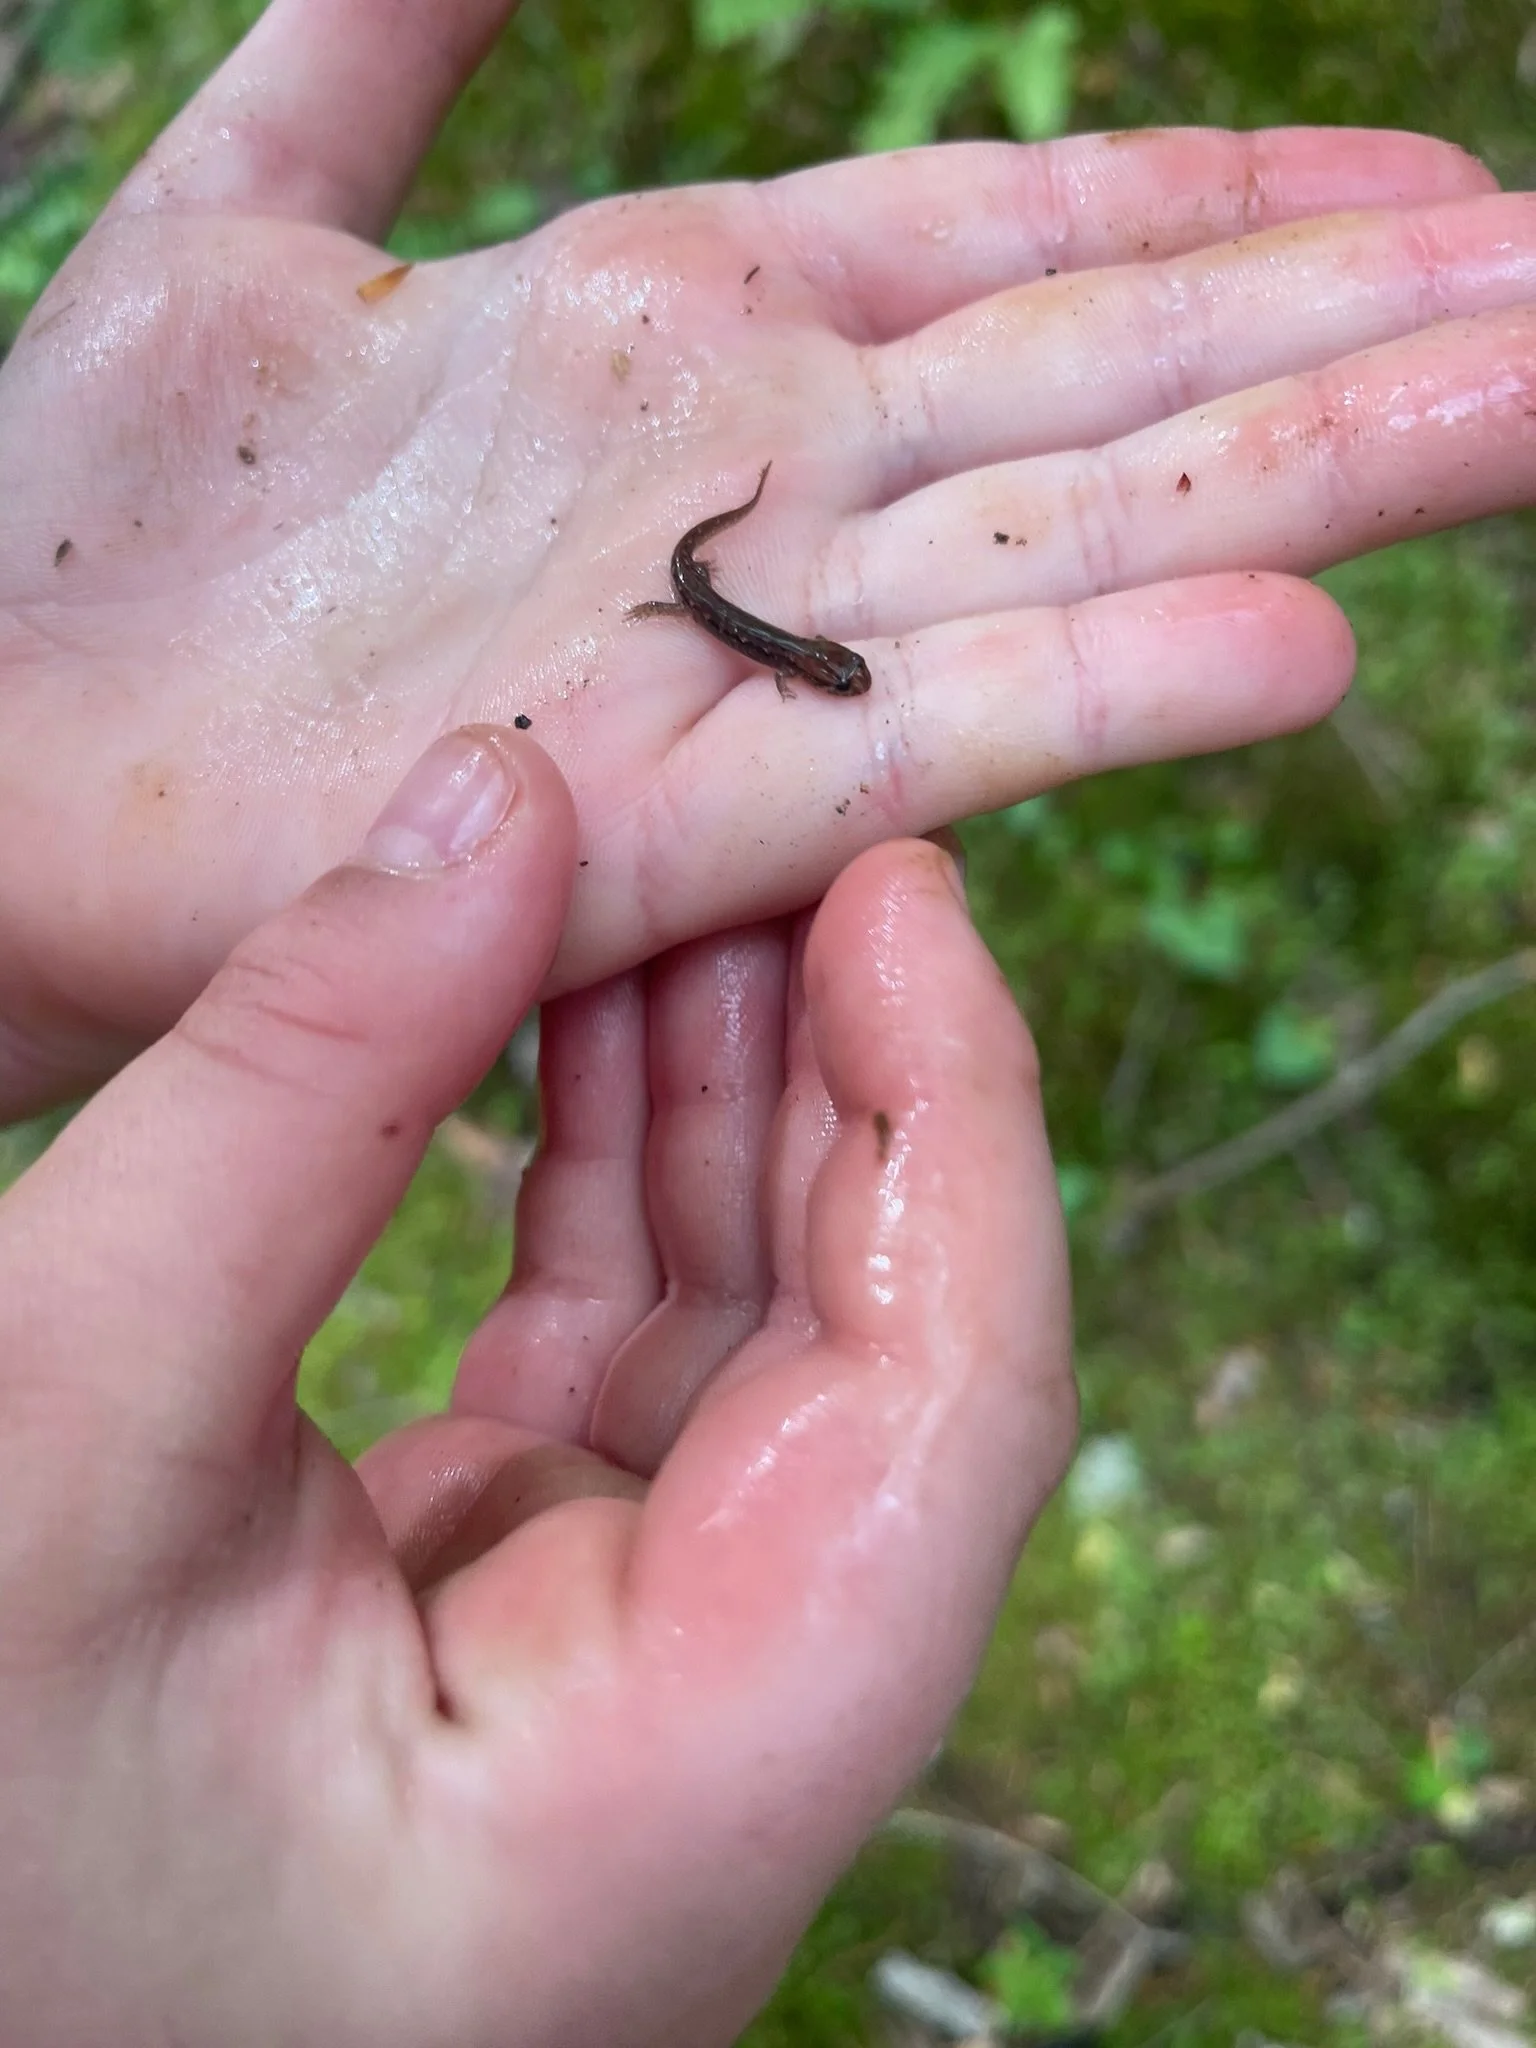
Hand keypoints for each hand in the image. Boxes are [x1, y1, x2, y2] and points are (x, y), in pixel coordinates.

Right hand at [0, 724, 1072, 2047]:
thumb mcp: (64, 1427)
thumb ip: (302, 1098)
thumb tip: (496, 800)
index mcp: (668, 1812)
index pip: (949, 1431)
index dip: (956, 1124)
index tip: (901, 888)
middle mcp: (697, 1756)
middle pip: (878, 1360)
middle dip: (838, 1075)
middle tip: (788, 841)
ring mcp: (612, 1667)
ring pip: (756, 1336)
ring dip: (723, 1100)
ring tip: (680, 885)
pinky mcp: (517, 1590)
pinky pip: (629, 1347)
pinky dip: (615, 1172)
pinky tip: (584, 1013)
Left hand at [2, 4, 1533, 1118]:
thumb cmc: (88, 526)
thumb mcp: (254, 208)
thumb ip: (392, 25)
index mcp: (679, 328)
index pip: (1020, 240)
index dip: (1234, 201)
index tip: (1432, 173)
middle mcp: (754, 483)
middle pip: (1113, 374)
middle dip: (1362, 323)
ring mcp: (728, 646)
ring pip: (1078, 537)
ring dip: (1323, 478)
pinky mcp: (669, 809)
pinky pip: (924, 731)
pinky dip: (1106, 695)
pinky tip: (1300, 649)